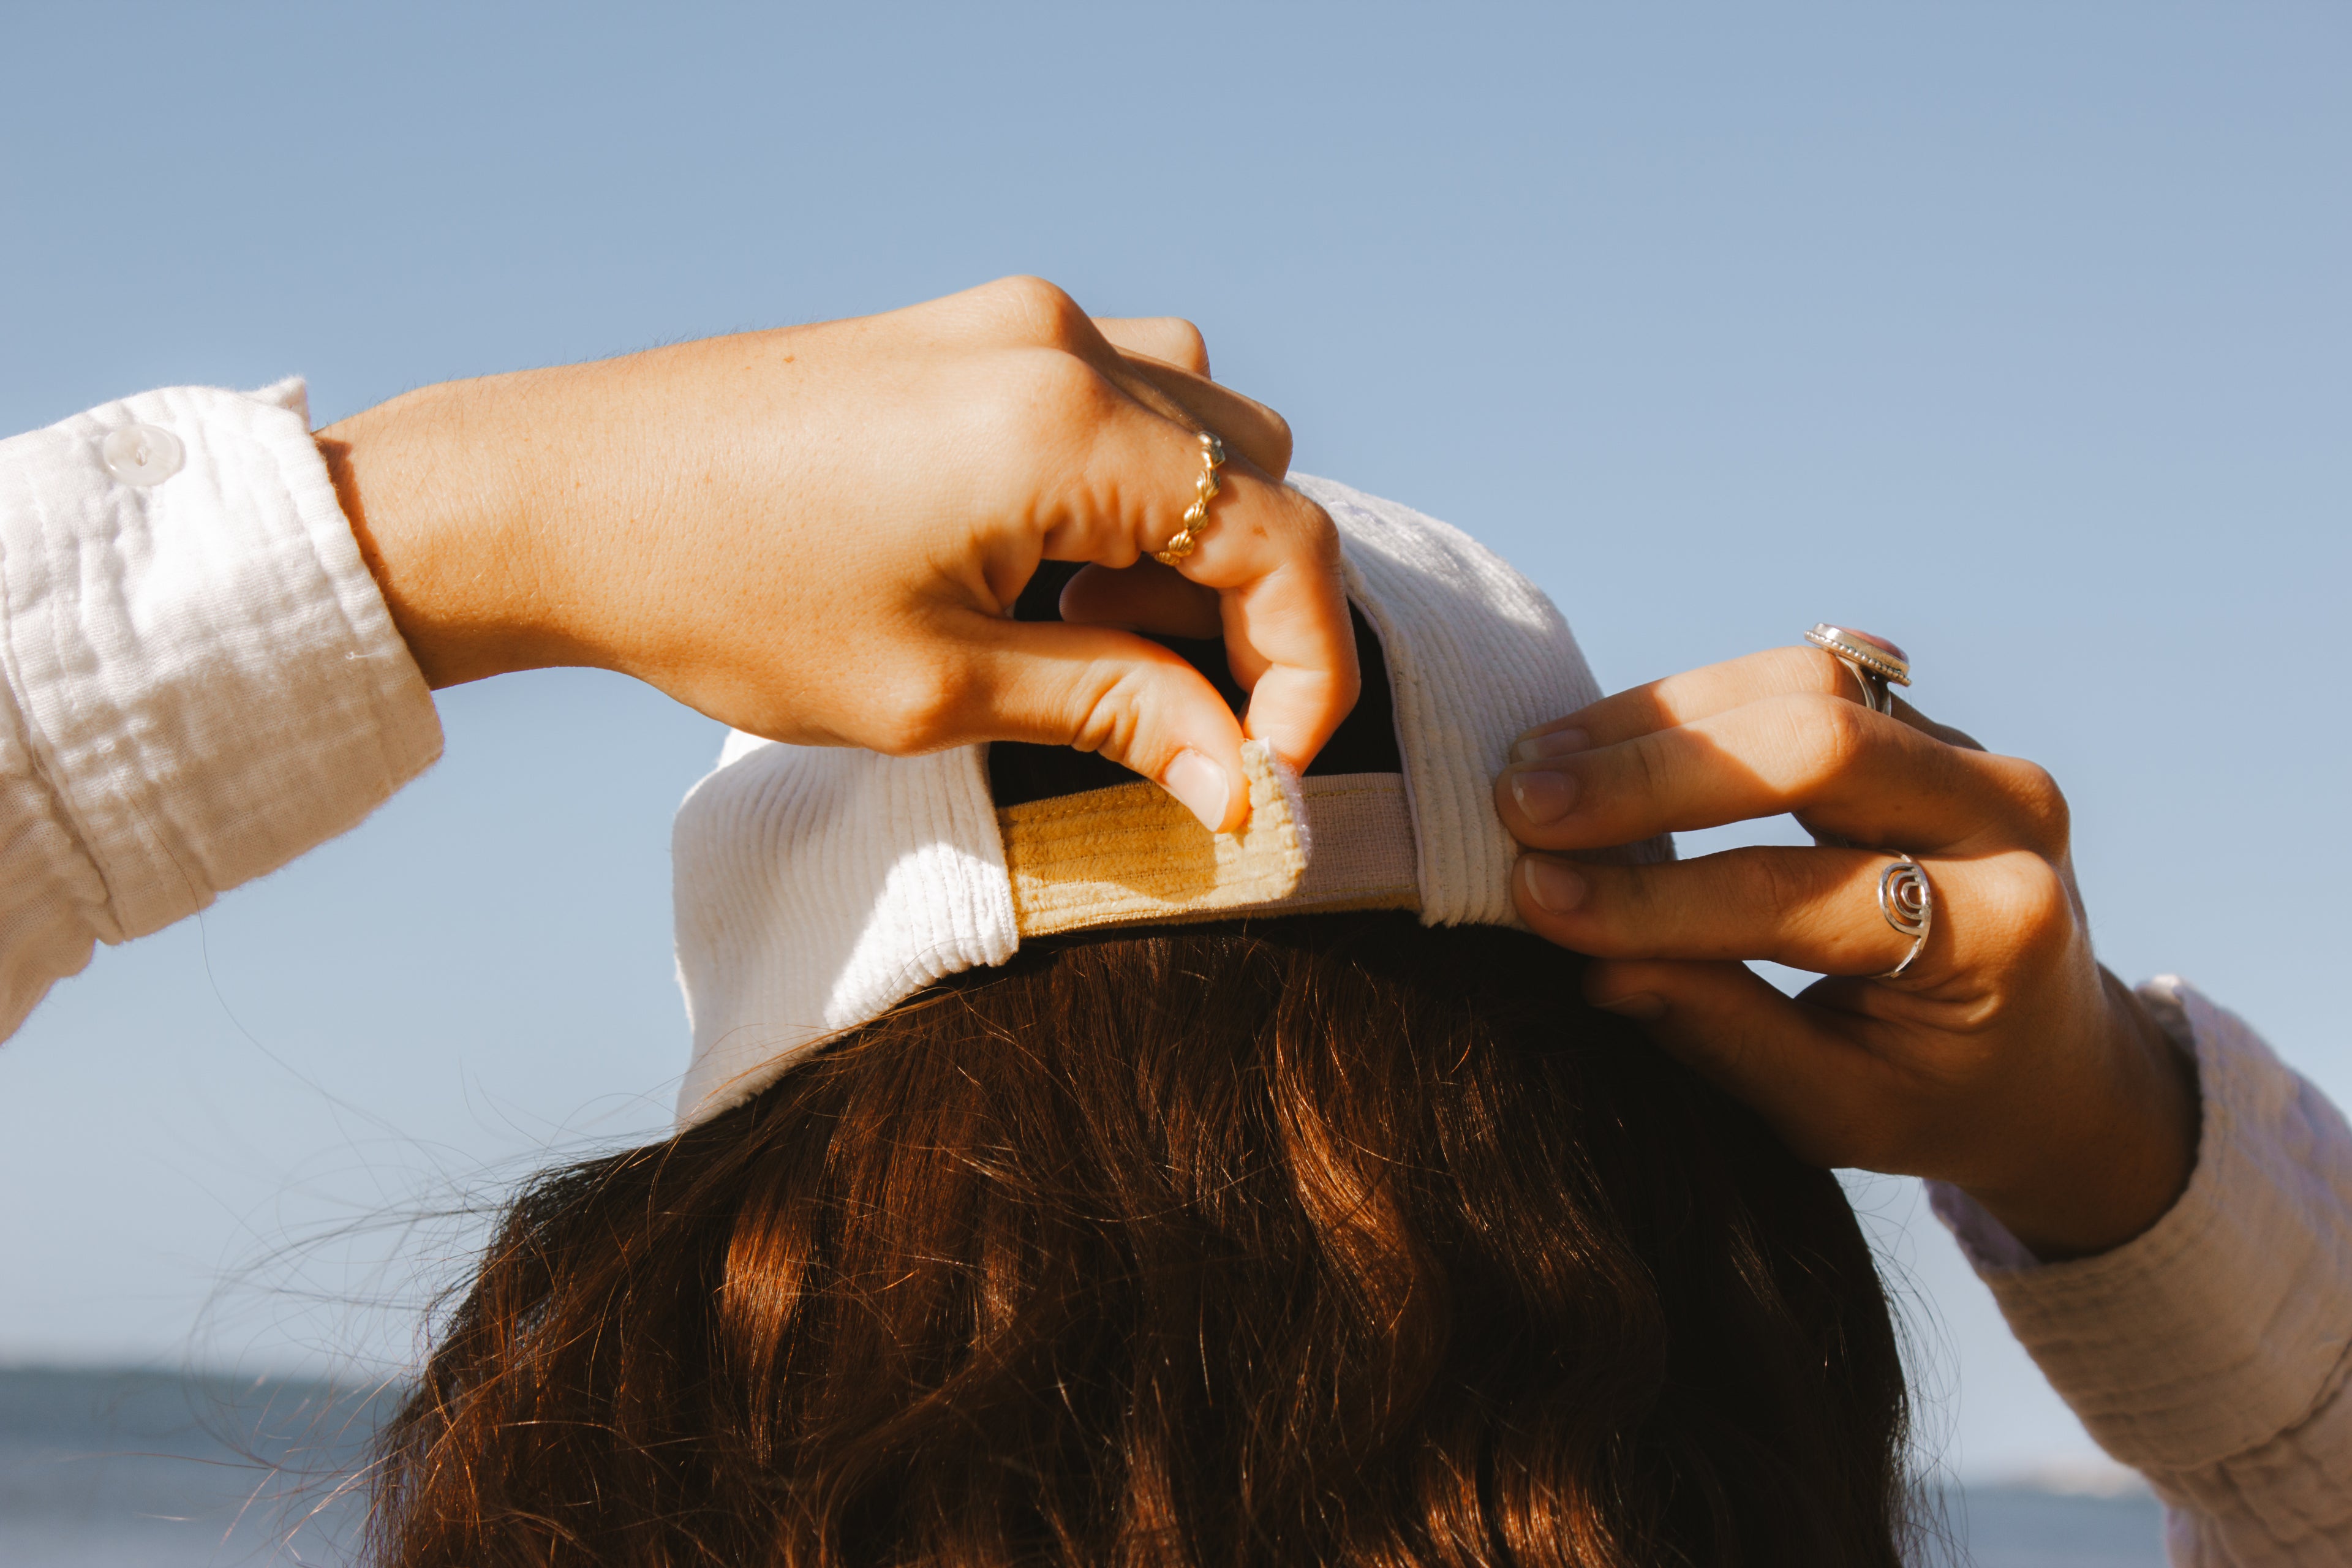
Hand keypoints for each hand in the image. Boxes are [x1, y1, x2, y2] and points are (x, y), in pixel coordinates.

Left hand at [315, 276, 1357, 831]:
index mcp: (1064, 426)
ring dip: (1190, 541)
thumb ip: (1117, 714)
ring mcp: (1014, 321)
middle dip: (1247, 610)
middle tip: (1160, 709)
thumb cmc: (723, 599)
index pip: (1281, 537)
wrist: (556, 496)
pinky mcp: (969, 330)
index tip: (1266, 767)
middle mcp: (1061, 343)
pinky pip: (1118, 394)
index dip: (1307, 668)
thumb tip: (1245, 782)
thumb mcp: (938, 690)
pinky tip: (1041, 565)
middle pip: (1257, 472)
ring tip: (1084, 630)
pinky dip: (1127, 488)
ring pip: (1200, 423)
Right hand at [1495, 644, 2197, 1259]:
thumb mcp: (1837, 1111)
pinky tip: (1594, 743)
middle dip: (1653, 773)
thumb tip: (1594, 965)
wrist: (2058, 1060)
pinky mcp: (1924, 724)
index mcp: (2004, 933)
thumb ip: (1725, 1034)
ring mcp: (1973, 754)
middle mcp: (2009, 816)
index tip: (1535, 900)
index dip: (1658, 899)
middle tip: (1521, 806)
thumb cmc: (1936, 1099)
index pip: (1801, 895)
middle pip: (1820, 743)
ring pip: (1806, 681)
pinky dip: (1687, 707)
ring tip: (1538, 760)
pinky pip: (1801, 679)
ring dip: (1655, 718)